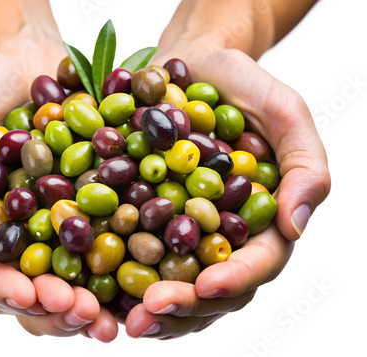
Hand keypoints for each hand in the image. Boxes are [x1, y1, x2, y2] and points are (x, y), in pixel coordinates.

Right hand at [0, 44, 117, 341]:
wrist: (28, 59)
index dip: (5, 288)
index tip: (32, 296)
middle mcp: (14, 236)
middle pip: (27, 288)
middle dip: (53, 309)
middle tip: (83, 315)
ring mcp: (52, 227)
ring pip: (66, 280)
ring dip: (87, 305)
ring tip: (110, 318)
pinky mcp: (88, 211)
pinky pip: (101, 247)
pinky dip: (117, 272)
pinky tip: (137, 286)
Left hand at [125, 48, 329, 337]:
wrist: (187, 66)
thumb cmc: (239, 85)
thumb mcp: (283, 111)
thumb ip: (303, 164)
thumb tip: (295, 226)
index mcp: (258, 220)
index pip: (257, 262)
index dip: (234, 279)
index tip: (207, 286)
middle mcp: (219, 236)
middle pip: (209, 286)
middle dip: (182, 305)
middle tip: (149, 314)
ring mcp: (179, 231)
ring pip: (170, 283)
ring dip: (147, 306)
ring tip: (121, 319)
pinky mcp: (141, 217)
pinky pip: (130, 254)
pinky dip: (115, 276)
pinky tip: (96, 290)